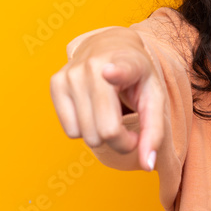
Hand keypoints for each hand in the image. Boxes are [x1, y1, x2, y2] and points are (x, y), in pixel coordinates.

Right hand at [49, 27, 165, 169]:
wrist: (111, 46)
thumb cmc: (136, 78)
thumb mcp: (154, 99)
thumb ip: (154, 132)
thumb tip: (148, 165)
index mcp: (127, 62)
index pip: (120, 70)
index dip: (116, 73)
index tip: (108, 72)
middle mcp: (95, 65)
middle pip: (105, 131)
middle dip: (121, 140)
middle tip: (128, 126)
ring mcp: (71, 73)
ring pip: (86, 135)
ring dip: (102, 136)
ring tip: (111, 115)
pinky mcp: (55, 82)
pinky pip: (70, 130)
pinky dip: (84, 129)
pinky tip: (93, 110)